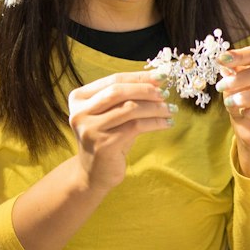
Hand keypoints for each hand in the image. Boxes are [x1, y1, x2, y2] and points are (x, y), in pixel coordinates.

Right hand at [68, 70, 171, 194]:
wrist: (94, 174)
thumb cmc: (107, 139)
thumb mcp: (113, 114)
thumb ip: (128, 96)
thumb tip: (158, 79)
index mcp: (79, 98)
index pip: (113, 80)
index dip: (138, 77)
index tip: (161, 75)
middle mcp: (80, 112)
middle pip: (118, 92)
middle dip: (146, 90)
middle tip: (165, 93)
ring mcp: (90, 129)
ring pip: (129, 109)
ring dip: (154, 107)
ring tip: (170, 109)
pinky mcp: (103, 145)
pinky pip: (135, 127)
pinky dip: (155, 122)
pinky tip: (167, 123)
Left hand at [216, 46, 249, 177]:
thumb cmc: (245, 99)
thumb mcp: (235, 85)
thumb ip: (232, 74)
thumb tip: (225, 65)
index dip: (240, 56)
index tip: (221, 59)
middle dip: (242, 77)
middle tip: (222, 86)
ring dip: (248, 96)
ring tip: (231, 101)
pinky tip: (244, 113)